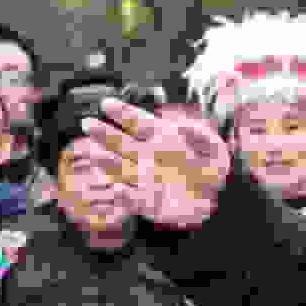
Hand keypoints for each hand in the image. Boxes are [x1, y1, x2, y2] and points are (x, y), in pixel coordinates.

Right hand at [74, 99, 231, 232]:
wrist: (217, 202)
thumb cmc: (215, 172)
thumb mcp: (216, 149)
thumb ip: (201, 136)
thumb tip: (183, 127)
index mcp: (163, 138)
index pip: (138, 122)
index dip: (122, 113)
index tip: (106, 104)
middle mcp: (149, 156)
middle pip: (121, 142)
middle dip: (105, 133)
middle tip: (88, 123)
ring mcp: (145, 178)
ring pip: (120, 167)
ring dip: (106, 160)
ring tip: (93, 152)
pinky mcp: (147, 202)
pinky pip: (130, 197)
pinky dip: (123, 194)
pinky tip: (117, 187)